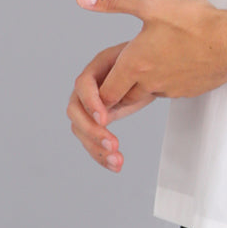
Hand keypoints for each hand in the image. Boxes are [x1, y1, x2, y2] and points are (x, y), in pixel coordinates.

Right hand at [67, 41, 155, 172]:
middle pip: (76, 111)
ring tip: (117, 161)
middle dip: (92, 131)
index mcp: (97, 68)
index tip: (105, 119)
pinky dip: (101, 155)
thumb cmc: (145, 63)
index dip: (91, 103)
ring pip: (81, 130)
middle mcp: (87, 88)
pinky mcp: (95, 122)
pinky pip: (91, 140)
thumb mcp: (137, 66)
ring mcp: (89, 106)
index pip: (83, 85)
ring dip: (96, 148)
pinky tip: (115, 164)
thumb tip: (108, 100)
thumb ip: (122, 80)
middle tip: (113, 145)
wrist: (150, 71)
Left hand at [76, 0, 226, 108]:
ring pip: (146, 95)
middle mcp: (150, 82)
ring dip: (139, 86)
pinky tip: (171, 64)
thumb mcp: (150, 3)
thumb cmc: (194, 22)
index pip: (104, 92)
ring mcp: (171, 88)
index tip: (98, 83)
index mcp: (135, 64)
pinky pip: (169, 91)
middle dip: (116, 89)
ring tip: (142, 68)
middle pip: (122, 99)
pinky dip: (164, 82)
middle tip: (115, 76)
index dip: (96, 90)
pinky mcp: (189, 89)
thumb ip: (114, 0)